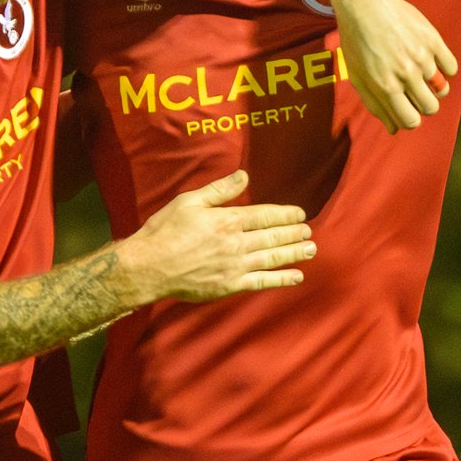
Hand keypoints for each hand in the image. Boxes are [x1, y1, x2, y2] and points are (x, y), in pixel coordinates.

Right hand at [119, 170, 314, 300]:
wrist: (149, 267)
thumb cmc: (165, 231)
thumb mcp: (189, 201)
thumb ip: (220, 190)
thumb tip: (244, 175)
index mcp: (227, 220)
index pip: (265, 215)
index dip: (285, 214)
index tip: (300, 213)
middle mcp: (236, 243)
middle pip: (273, 237)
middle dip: (293, 233)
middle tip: (308, 231)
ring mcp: (235, 266)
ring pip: (272, 258)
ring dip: (294, 253)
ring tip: (311, 249)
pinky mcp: (230, 285)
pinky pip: (262, 282)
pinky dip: (281, 279)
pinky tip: (296, 276)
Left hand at [327, 0, 458, 131]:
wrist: (366, 3)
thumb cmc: (357, 42)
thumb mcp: (358, 76)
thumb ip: (375, 104)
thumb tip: (394, 129)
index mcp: (385, 86)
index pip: (410, 120)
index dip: (409, 120)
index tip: (406, 111)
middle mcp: (405, 73)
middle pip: (430, 108)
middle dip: (422, 106)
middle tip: (413, 93)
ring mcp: (422, 57)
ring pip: (442, 90)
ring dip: (433, 88)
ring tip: (421, 76)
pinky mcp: (433, 40)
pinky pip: (451, 68)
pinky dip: (444, 69)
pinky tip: (431, 62)